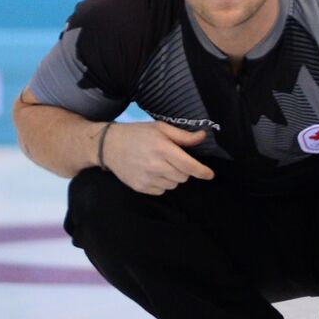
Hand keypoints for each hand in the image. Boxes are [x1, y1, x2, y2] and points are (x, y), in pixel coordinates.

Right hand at [101, 121, 215, 195]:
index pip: (189, 166)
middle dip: (184, 170)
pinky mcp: (139, 187)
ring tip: (161, 165)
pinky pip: (161, 191)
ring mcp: (146, 178)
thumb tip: (203, 136)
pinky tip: (153, 172)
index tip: (210, 174)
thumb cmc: (137, 134)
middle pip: (183, 177)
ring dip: (173, 177)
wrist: (108, 145)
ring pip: (173, 185)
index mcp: (162, 149)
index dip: (202, 171)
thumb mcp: (160, 128)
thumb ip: (183, 135)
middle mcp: (155, 166)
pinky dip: (162, 184)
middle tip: (173, 159)